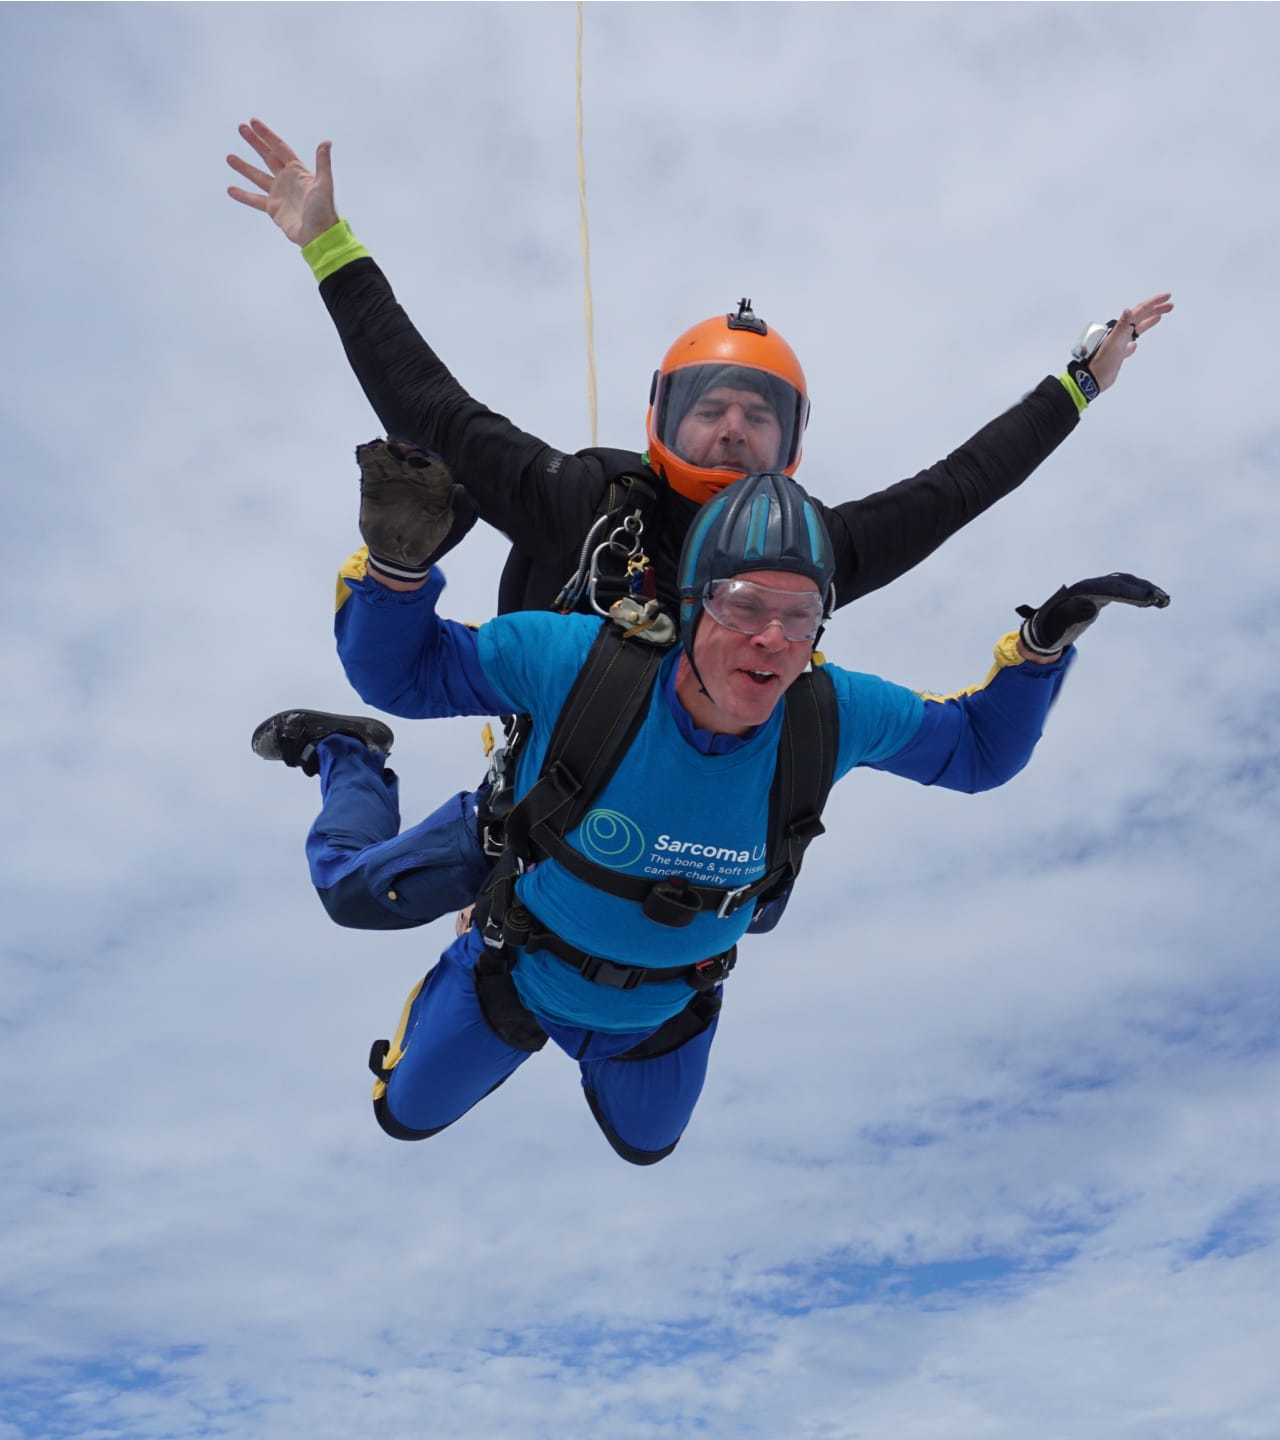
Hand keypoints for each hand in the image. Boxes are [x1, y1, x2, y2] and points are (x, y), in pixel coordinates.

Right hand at [226, 118, 338, 247]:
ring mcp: (279, 194)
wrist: (319, 236)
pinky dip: (243, 195)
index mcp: (298, 171)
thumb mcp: (324, 185)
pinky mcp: (273, 209)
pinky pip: (255, 200)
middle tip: (240, 128)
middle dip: (255, 142)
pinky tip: (231, 189)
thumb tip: (326, 142)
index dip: (267, 135)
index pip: (280, 148)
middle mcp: (287, 180)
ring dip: (244, 167)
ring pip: (258, 177)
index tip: (253, 122)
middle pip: (267, 156)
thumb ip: (323, 163)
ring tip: (229, 157)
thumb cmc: (324, 210)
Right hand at [357, 438, 460, 584]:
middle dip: (404, 449)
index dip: (429, 458)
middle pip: (410, 456)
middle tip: (398, 446)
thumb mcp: (453, 530)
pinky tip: (364, 452)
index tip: (422, 456)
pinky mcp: (373, 484)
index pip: (434, 465)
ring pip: (388, 457)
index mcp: (437, 483)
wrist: (399, 561)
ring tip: (379, 447)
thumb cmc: (432, 545)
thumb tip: (459, 488)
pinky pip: (369, 467)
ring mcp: (393, 478)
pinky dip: (366, 457)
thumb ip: (462, 511)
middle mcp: (415, 476)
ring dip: (384, 450)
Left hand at [1017, 573, 1169, 655]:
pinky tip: (1154, 601)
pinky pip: (1123, 588)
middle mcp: (1090, 585)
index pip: (1108, 588)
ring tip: (1164, 600)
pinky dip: (1139, 593)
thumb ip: (1070, 617)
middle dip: (1142, 589)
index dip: (1129, 592)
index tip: (1147, 599)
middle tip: (1163, 599)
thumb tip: (1090, 609)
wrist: (1045, 626)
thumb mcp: (1057, 626)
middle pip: (1120, 582)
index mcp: (1080, 592)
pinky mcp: (1102, 593)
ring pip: (1124, 582)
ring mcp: (1096, 588)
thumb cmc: (1051, 628)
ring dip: (1145, 588)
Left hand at [1086, 293, 1174, 392]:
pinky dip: (1134, 341)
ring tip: (1160, 316)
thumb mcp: (1113, 342)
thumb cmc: (1102, 362)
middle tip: (1170, 305)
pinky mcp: (1118, 355)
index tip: (1167, 297)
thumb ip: (1122, 326)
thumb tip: (1128, 309)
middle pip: (1140, 317)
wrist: (1092, 379)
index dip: (1153, 303)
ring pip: (1136, 329)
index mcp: (1120, 329)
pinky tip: (1135, 343)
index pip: (1139, 311)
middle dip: (1155, 309)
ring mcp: (1119, 344)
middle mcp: (1120, 334)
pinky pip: (1128, 345)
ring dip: (1148, 322)